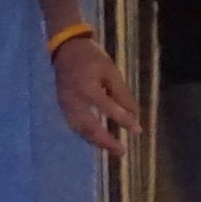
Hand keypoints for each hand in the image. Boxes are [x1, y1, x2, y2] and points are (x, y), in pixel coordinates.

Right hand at [52, 38, 140, 155]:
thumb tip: (134, 113)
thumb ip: (121, 93)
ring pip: (80, 129)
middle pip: (90, 126)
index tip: (138, 130)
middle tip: (122, 152)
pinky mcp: (62, 106)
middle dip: (106, 141)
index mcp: (87, 88)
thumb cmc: (92, 59)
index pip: (108, 109)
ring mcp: (65, 104)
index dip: (124, 121)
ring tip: (112, 150)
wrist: (66, 49)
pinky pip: (74, 125)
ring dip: (96, 142)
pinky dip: (86, 135)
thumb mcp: (111, 72)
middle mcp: (74, 100)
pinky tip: (98, 140)